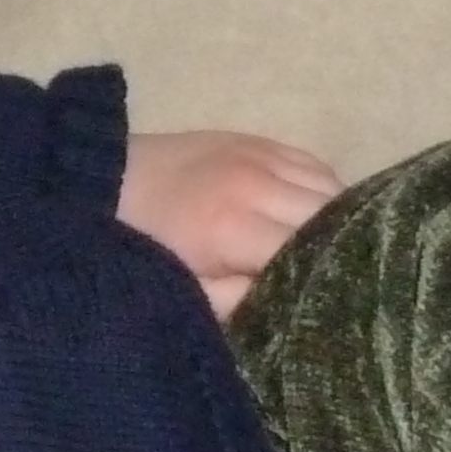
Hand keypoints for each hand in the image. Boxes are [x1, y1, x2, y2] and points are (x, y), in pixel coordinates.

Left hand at [113, 130, 341, 320]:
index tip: (344, 307)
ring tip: (336, 251)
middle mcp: (257, 186)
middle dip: (344, 252)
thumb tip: (298, 309)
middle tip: (347, 282)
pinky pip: (316, 166)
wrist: (102, 180)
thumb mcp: (185, 294)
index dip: (333, 282)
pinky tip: (318, 216)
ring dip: (340, 221)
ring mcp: (261, 156)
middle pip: (332, 220)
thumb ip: (244, 304)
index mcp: (233, 229)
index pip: (313, 256)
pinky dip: (326, 193)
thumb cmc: (141, 249)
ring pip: (332, 190)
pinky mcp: (260, 141)